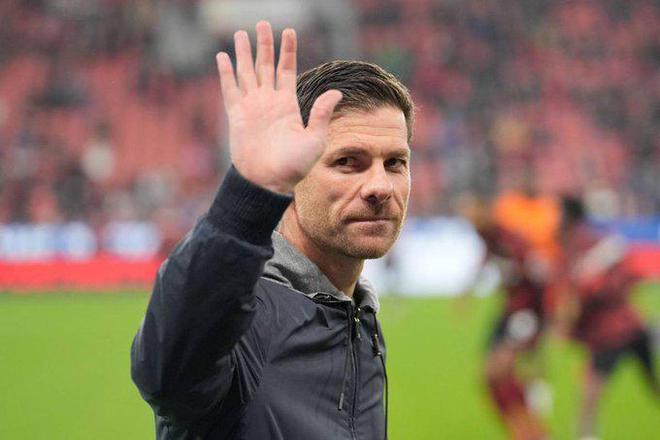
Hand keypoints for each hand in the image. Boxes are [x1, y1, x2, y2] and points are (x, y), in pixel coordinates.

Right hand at [216, 21, 342, 193]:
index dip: (287, 50)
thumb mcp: (315, 139)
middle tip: (262, 23)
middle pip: (265, 65)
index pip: (287, 70)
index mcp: (287, 104)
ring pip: (246, 72)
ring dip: (244, 52)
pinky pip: (230, 89)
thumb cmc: (294, 166)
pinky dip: (226, 73)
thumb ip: (321, 114)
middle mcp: (268, 102)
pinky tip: (223, 56)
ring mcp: (251, 107)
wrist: (269, 182)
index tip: (289, 31)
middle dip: (264, 44)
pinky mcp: (236, 115)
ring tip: (242, 33)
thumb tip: (336, 92)